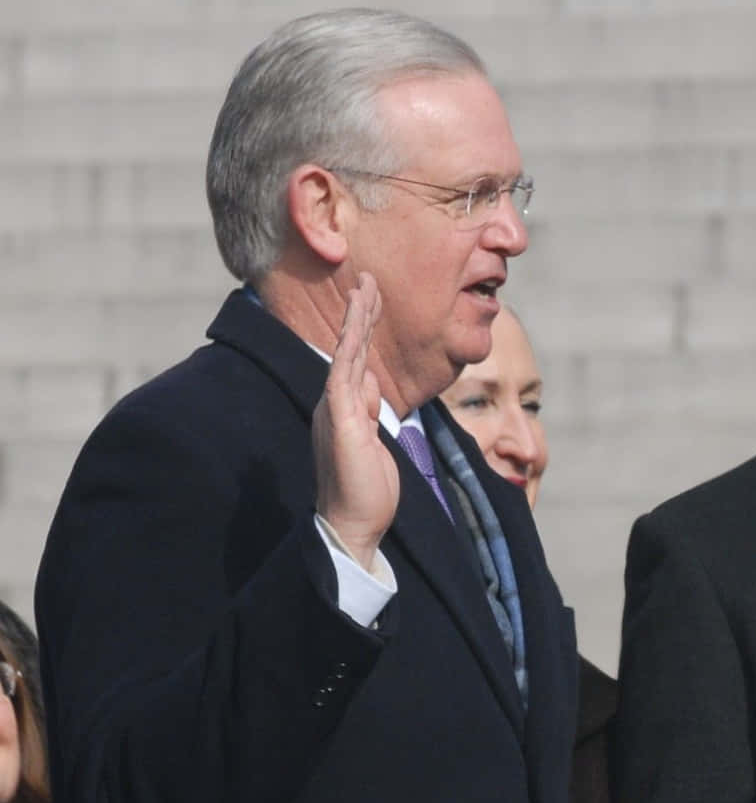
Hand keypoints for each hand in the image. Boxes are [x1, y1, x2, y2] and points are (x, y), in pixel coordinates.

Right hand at [313, 273, 398, 569]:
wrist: (354, 524)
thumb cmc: (367, 489)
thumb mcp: (373, 440)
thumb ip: (369, 409)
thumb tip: (370, 381)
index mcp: (343, 407)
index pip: (355, 358)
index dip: (362, 327)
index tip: (371, 297)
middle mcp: (334, 404)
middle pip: (349, 349)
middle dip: (360, 313)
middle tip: (368, 278)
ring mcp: (334, 411)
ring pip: (346, 356)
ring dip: (355, 322)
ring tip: (364, 289)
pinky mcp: (339, 424)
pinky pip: (343, 381)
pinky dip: (348, 353)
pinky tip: (353, 330)